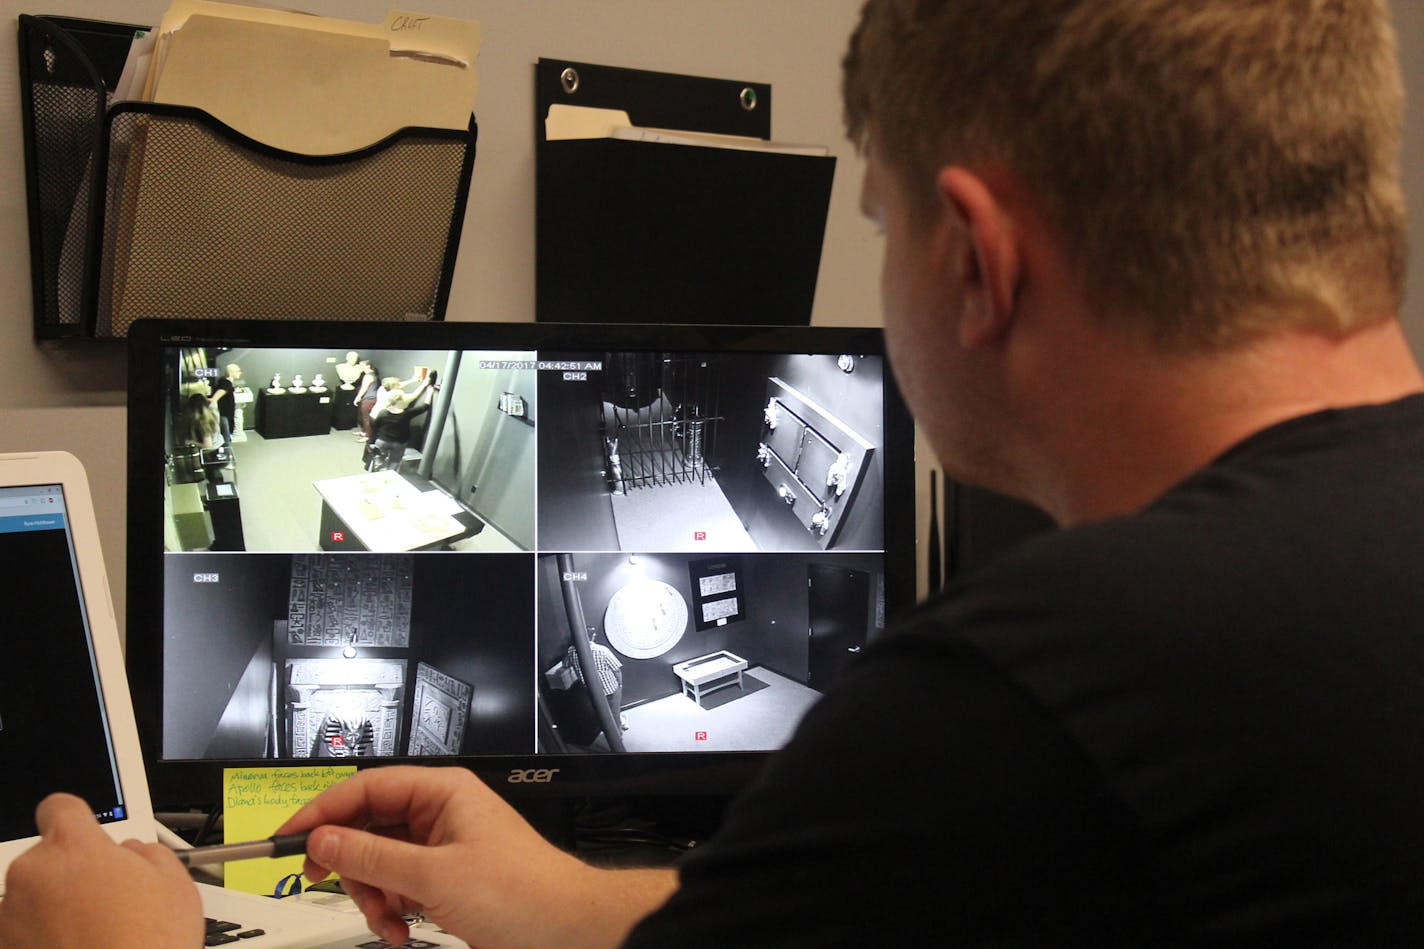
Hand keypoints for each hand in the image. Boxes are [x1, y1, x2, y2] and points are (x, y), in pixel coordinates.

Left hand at [0, 794, 202, 948]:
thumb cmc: (148, 946)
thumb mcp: (176, 884)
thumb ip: (148, 853)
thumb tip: (133, 855)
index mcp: (73, 847)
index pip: (59, 808)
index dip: (75, 820)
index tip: (84, 834)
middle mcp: (31, 876)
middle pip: (45, 860)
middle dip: (70, 875)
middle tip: (106, 902)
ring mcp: (9, 918)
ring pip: (30, 901)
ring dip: (52, 912)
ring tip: (92, 937)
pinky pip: (19, 936)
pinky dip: (40, 942)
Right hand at [277, 766, 675, 948]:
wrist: (565, 928)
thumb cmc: (523, 890)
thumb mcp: (434, 875)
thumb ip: (372, 855)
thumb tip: (323, 838)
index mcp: (441, 790)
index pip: (365, 786)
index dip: (321, 811)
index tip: (287, 838)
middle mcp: (439, 811)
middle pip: (366, 825)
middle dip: (351, 864)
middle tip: (327, 884)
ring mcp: (441, 846)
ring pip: (377, 861)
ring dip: (373, 896)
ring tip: (388, 920)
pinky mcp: (444, 877)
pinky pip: (397, 885)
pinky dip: (391, 909)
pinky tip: (401, 929)